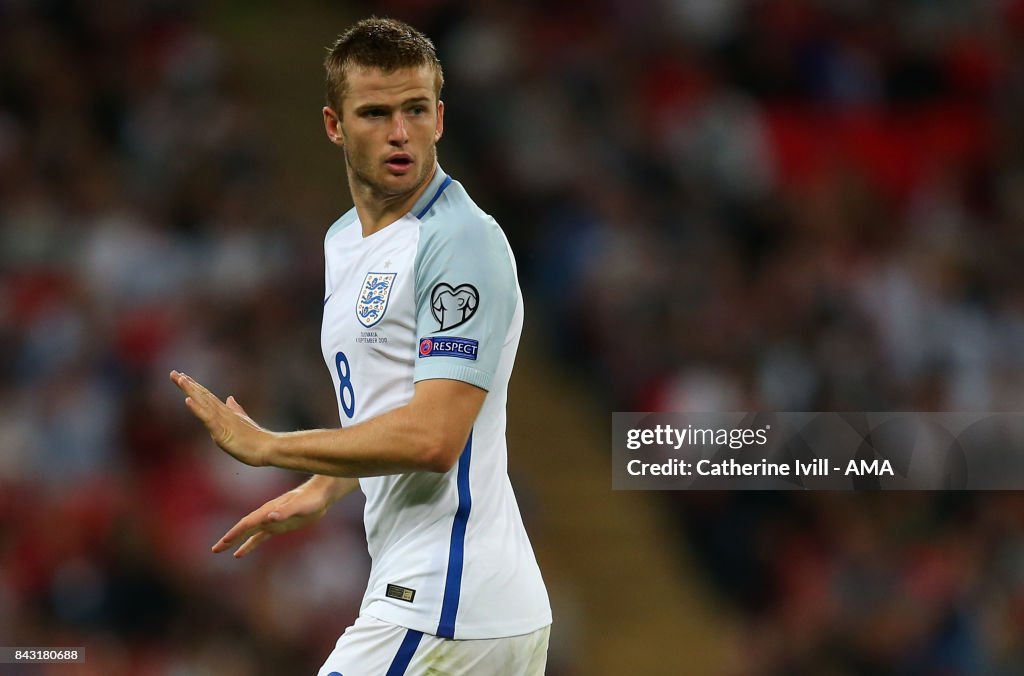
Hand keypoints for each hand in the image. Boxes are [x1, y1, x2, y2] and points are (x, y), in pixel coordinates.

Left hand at [170, 370, 271, 466]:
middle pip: (202, 395)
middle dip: (187, 384)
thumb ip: (235, 409)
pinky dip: (197, 408)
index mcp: (225, 412)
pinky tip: (187, 400)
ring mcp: (222, 421)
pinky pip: (207, 418)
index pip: (207, 396)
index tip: (182, 376)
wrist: (269, 448)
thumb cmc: (257, 439)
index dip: (194, 386)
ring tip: (180, 379)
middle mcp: (222, 413)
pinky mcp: (222, 431)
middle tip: (173, 373)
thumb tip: (229, 398)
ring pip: (203, 403)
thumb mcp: (243, 422)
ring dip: (191, 390)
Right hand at [213, 483, 331, 556]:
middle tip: (215, 549)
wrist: (321, 494)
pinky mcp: (278, 526)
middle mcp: (266, 515)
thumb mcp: (300, 506)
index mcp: (268, 511)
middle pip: (244, 528)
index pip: (248, 523)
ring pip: (249, 533)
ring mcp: (271, 521)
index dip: (236, 532)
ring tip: (221, 550)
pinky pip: (259, 537)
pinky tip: (241, 553)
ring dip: (236, 542)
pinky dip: (249, 544)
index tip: (224, 542)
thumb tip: (269, 516)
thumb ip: (285, 510)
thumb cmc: (311, 499)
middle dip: (230, 538)